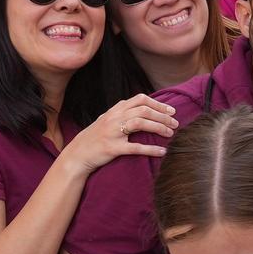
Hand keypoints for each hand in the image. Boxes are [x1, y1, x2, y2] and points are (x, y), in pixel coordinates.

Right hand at [62, 94, 176, 173]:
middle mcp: (114, 118)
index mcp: (115, 110)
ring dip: (159, 127)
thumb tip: (146, 109)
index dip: (158, 104)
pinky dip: (151, 149)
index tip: (171, 110)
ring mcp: (112, 132)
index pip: (140, 99)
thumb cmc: (95, 137)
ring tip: (170, 134)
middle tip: (175, 123)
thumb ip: (123, 113)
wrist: (77, 154)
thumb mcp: (107, 120)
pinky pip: (135, 147)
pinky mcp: (112, 148)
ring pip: (140, 123)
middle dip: (163, 116)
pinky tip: (162, 151)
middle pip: (143, 110)